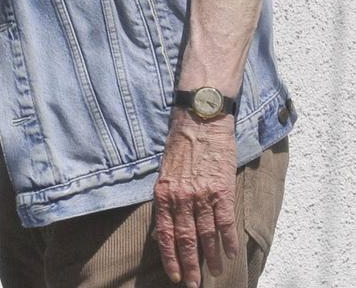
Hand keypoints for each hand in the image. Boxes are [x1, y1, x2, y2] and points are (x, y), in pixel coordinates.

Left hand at [153, 110, 238, 285]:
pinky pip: (225, 222)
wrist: (200, 121)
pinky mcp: (222, 190)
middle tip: (193, 285)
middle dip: (189, 265)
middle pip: (185, 239)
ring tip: (215, 273)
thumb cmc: (181, 146)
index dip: (170, 257)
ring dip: (211, 257)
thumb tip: (160, 232)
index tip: (174, 276)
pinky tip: (231, 253)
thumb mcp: (165, 173)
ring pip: (206, 234)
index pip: (165, 233)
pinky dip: (228, 240)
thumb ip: (164, 202)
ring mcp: (202, 194)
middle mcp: (181, 197)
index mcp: (164, 193)